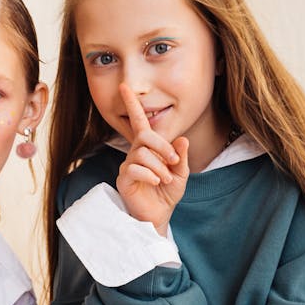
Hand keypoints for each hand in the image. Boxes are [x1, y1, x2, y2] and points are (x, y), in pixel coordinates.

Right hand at [116, 82, 189, 233]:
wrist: (158, 217)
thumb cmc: (166, 194)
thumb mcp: (180, 174)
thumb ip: (180, 157)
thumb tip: (181, 140)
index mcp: (147, 148)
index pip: (139, 122)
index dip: (132, 104)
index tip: (124, 87)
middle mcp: (134, 154)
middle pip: (144, 136)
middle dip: (162, 146)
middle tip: (174, 162)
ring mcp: (127, 166)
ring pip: (142, 154)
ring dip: (159, 166)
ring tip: (166, 180)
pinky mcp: (123, 180)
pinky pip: (135, 169)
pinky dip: (150, 175)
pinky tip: (157, 183)